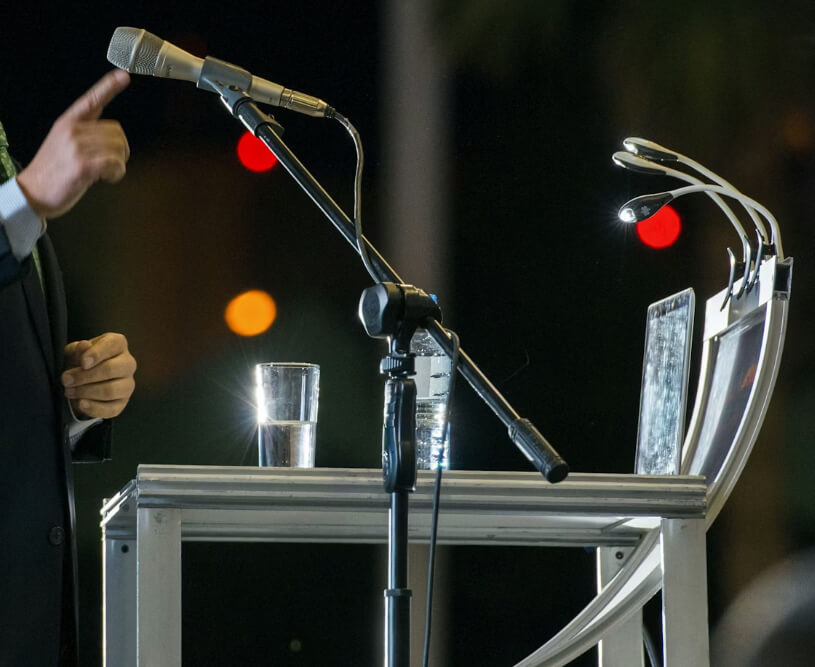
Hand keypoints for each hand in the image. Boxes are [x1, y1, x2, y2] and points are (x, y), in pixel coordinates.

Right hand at [17, 69, 130, 218]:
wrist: (33, 192)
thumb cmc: (52, 171)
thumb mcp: (63, 143)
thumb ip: (84, 134)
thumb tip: (110, 135)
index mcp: (68, 122)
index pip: (91, 99)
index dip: (109, 87)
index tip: (124, 75)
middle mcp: (72, 130)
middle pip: (117, 132)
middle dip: (120, 150)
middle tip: (109, 163)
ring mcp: (77, 147)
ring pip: (119, 148)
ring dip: (119, 164)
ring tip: (104, 172)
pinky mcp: (83, 165)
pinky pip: (115, 164)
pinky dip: (117, 173)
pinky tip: (105, 178)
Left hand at [62, 332, 136, 418]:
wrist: (82, 380)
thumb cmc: (80, 361)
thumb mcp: (74, 351)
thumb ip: (78, 349)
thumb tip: (84, 346)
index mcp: (118, 344)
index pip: (113, 344)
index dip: (97, 354)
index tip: (83, 363)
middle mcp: (128, 363)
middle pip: (111, 369)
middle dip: (85, 376)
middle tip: (66, 379)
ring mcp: (127, 384)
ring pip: (111, 390)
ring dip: (86, 392)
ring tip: (69, 391)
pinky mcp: (123, 402)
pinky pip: (111, 409)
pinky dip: (94, 408)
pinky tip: (81, 404)